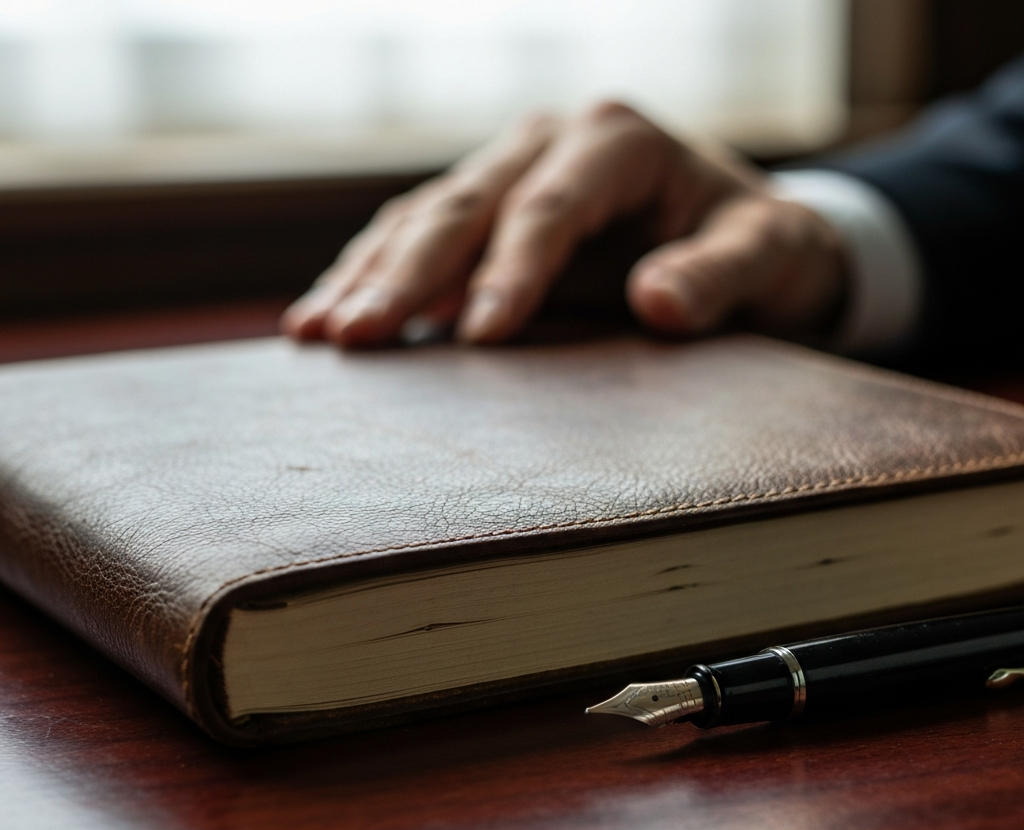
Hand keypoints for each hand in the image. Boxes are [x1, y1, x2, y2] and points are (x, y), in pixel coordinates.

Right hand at [281, 102, 847, 346]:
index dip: (510, 272)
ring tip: (318, 334)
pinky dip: (369, 274)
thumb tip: (659, 303)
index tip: (479, 339)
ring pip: (423, 217)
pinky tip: (325, 313)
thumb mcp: (768, 254)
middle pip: (464, 207)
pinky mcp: (486, 208)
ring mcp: (509, 169)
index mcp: (617, 140)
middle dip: (407, 276)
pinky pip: (415, 234)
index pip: (548, 208)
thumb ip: (722, 274)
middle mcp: (548, 141)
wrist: (738, 232)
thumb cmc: (757, 245)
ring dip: (368, 276)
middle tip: (355, 337)